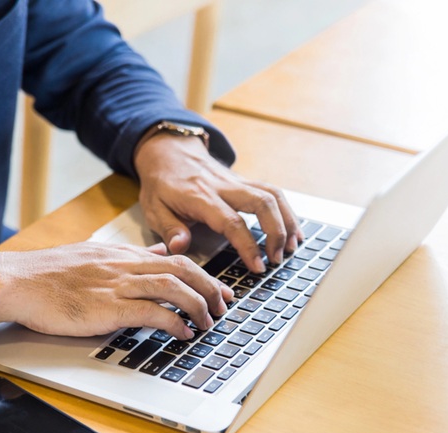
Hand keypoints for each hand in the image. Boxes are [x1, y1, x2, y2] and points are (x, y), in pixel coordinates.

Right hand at [0, 242, 232, 339]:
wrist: (17, 281)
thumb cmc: (49, 274)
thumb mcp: (93, 255)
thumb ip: (128, 256)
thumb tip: (157, 252)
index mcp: (122, 254)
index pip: (174, 259)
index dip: (203, 275)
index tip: (220, 289)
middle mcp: (124, 265)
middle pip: (182, 271)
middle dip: (210, 289)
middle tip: (224, 306)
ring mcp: (116, 285)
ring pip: (172, 288)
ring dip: (198, 306)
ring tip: (208, 323)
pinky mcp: (106, 307)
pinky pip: (151, 313)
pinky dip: (173, 324)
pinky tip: (183, 334)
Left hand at [134, 134, 303, 273]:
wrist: (169, 151)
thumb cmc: (162, 184)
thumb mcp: (154, 207)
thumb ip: (169, 228)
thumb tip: (179, 246)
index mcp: (201, 197)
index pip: (231, 222)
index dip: (248, 246)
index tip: (258, 266)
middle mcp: (224, 187)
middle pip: (262, 202)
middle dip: (276, 232)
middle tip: (278, 259)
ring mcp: (238, 182)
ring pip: (273, 195)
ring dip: (287, 221)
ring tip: (292, 247)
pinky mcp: (245, 182)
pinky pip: (273, 192)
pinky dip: (287, 211)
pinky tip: (294, 231)